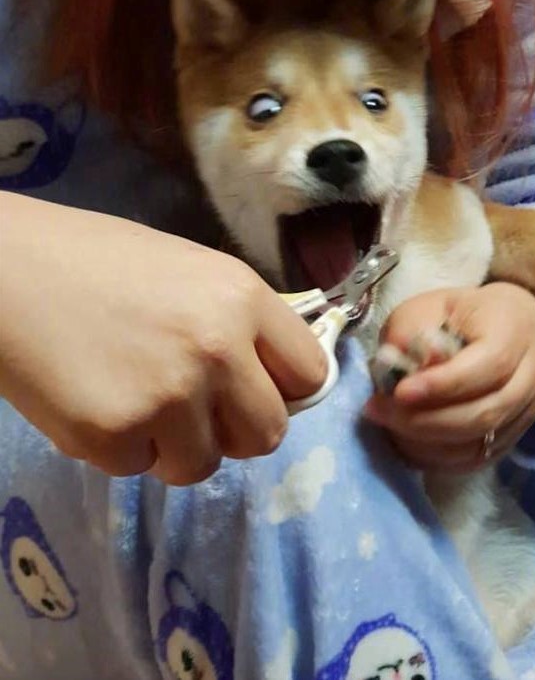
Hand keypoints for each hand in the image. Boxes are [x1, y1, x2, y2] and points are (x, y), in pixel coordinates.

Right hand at [0, 193, 325, 484]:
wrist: (2, 269)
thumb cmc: (93, 261)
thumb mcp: (187, 272)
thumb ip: (236, 323)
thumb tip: (269, 377)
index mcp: (241, 298)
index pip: (309, 375)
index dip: (283, 388)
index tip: (257, 391)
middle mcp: (218, 349)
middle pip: (269, 433)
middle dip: (233, 430)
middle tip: (194, 409)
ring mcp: (168, 396)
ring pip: (203, 463)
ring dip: (173, 446)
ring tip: (130, 398)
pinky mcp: (114, 435)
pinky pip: (138, 468)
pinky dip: (118, 448)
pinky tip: (90, 401)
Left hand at [364, 283, 534, 472]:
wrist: (515, 328)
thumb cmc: (463, 315)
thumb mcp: (429, 305)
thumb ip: (411, 329)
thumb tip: (398, 361)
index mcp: (512, 332)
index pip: (487, 366)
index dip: (443, 384)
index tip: (400, 391)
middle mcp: (530, 375)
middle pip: (485, 414)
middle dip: (426, 421)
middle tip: (379, 411)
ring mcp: (526, 410)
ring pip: (481, 444)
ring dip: (428, 443)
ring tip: (388, 426)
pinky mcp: (514, 435)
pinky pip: (477, 459)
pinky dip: (439, 458)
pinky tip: (407, 443)